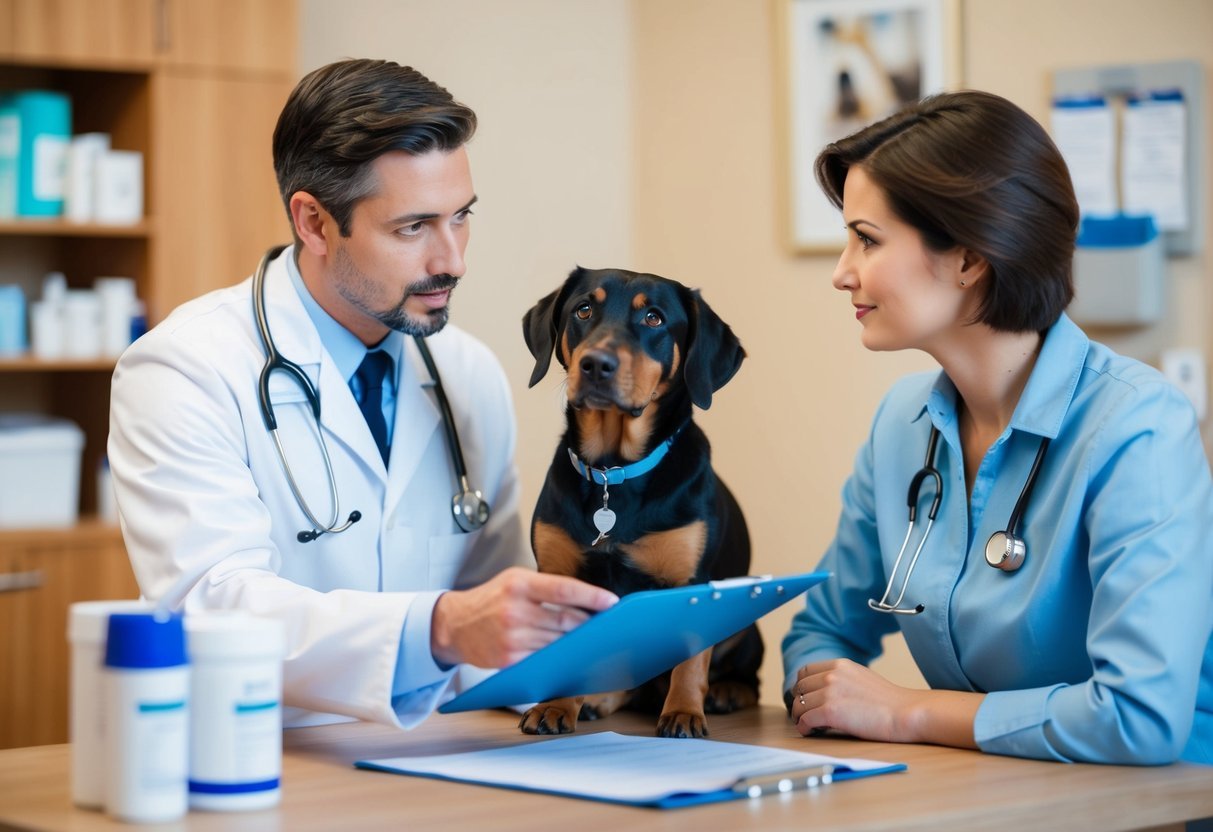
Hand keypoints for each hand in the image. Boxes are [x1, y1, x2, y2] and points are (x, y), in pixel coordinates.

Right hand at [430, 567, 617, 667]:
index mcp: (519, 585)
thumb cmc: (491, 600)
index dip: (591, 597)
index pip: (563, 589)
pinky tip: (566, 653)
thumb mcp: (514, 581)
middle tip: (606, 625)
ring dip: (576, 642)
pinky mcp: (509, 660)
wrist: (455, 625)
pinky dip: (558, 656)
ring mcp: (512, 638)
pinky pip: (543, 658)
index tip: (612, 602)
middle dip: (588, 623)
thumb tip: (583, 600)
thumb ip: (545, 588)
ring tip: (589, 639)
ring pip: (558, 642)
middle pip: (566, 620)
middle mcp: (515, 611)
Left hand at [788, 659, 981, 747]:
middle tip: (805, 714)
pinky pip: (805, 720)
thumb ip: (842, 678)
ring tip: (809, 724)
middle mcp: (832, 675)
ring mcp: (830, 692)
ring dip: (801, 716)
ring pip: (799, 705)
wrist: (905, 713)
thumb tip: (825, 689)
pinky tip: (810, 731)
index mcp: (839, 665)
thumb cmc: (890, 701)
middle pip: (799, 688)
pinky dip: (804, 727)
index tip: (806, 697)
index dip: (802, 686)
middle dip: (800, 702)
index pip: (805, 671)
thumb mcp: (862, 677)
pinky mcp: (831, 711)